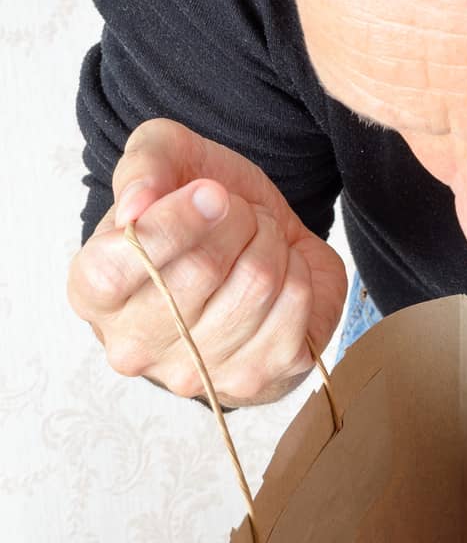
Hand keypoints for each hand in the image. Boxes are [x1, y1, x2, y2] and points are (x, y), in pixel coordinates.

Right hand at [67, 118, 347, 406]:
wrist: (251, 251)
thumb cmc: (194, 213)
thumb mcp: (163, 161)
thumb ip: (143, 167)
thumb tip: (138, 205)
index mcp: (93, 293)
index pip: (117, 268)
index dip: (173, 223)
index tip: (210, 192)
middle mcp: (136, 346)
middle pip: (201, 271)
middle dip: (234, 220)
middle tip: (236, 211)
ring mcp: (198, 373)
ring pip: (256, 284)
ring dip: (269, 242)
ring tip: (258, 239)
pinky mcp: (257, 381)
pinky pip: (294, 304)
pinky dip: (298, 272)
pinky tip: (281, 274)